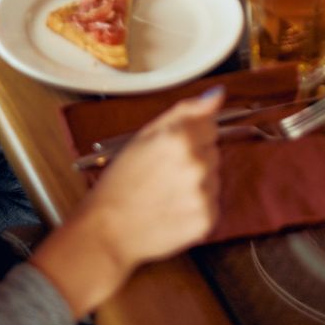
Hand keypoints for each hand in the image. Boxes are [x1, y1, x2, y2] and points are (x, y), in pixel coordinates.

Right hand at [32, 90, 222, 316]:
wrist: (107, 230)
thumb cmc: (120, 182)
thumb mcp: (145, 135)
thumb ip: (185, 111)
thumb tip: (217, 95)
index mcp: (180, 138)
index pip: (211, 124)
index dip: (191, 136)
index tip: (173, 149)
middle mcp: (196, 165)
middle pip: (213, 152)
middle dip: (195, 158)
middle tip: (164, 173)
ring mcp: (204, 194)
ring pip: (214, 178)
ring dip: (197, 183)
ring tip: (166, 193)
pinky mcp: (207, 220)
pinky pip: (212, 204)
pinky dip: (197, 207)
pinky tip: (173, 209)